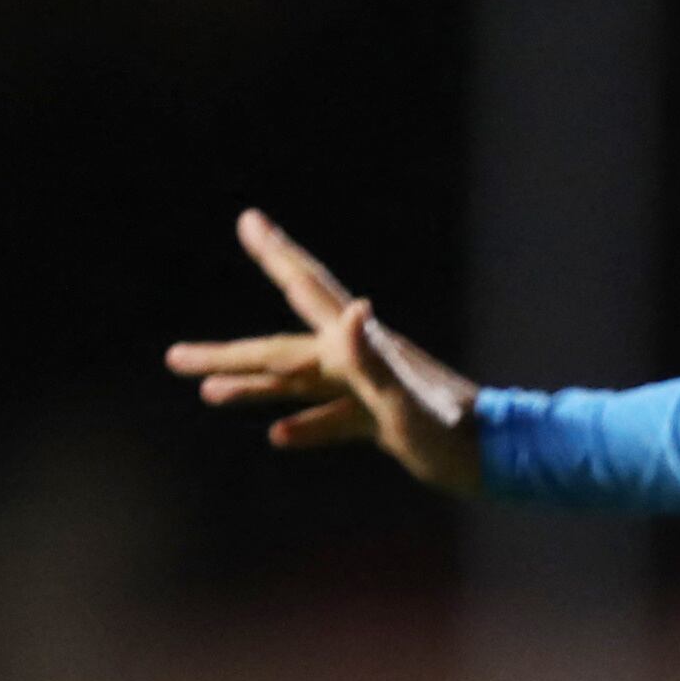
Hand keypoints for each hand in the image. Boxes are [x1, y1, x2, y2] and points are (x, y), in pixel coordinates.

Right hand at [166, 209, 486, 493]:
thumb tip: (353, 307)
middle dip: (227, 354)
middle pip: (281, 351)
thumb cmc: (455, 435)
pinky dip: (307, 425)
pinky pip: (335, 419)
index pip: (309, 291)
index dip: (277, 254)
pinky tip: (279, 437)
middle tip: (174, 357)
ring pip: (300, 385)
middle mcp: (360, 360)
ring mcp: (372, 389)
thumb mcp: (407, 400)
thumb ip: (375, 358)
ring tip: (209, 394)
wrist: (505, 460)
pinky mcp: (386, 419)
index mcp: (359, 347)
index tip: (249, 220)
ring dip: (255, 387)